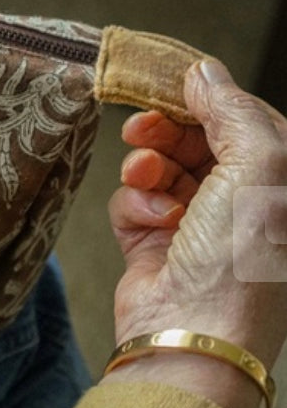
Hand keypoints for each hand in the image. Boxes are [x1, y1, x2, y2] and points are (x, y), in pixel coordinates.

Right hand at [104, 59, 286, 407]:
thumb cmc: (242, 262)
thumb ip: (233, 109)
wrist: (191, 336)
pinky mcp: (154, 243)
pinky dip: (137, 202)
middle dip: (170, 128)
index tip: (173, 80)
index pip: (246, 119)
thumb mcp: (258, 167)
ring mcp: (199, 224)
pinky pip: (136, 200)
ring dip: (149, 163)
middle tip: (144, 125)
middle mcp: (246, 204)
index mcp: (283, 184)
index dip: (210, 98)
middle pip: (200, 139)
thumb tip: (204, 71)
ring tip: (144, 172)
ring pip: (163, 164)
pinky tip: (152, 218)